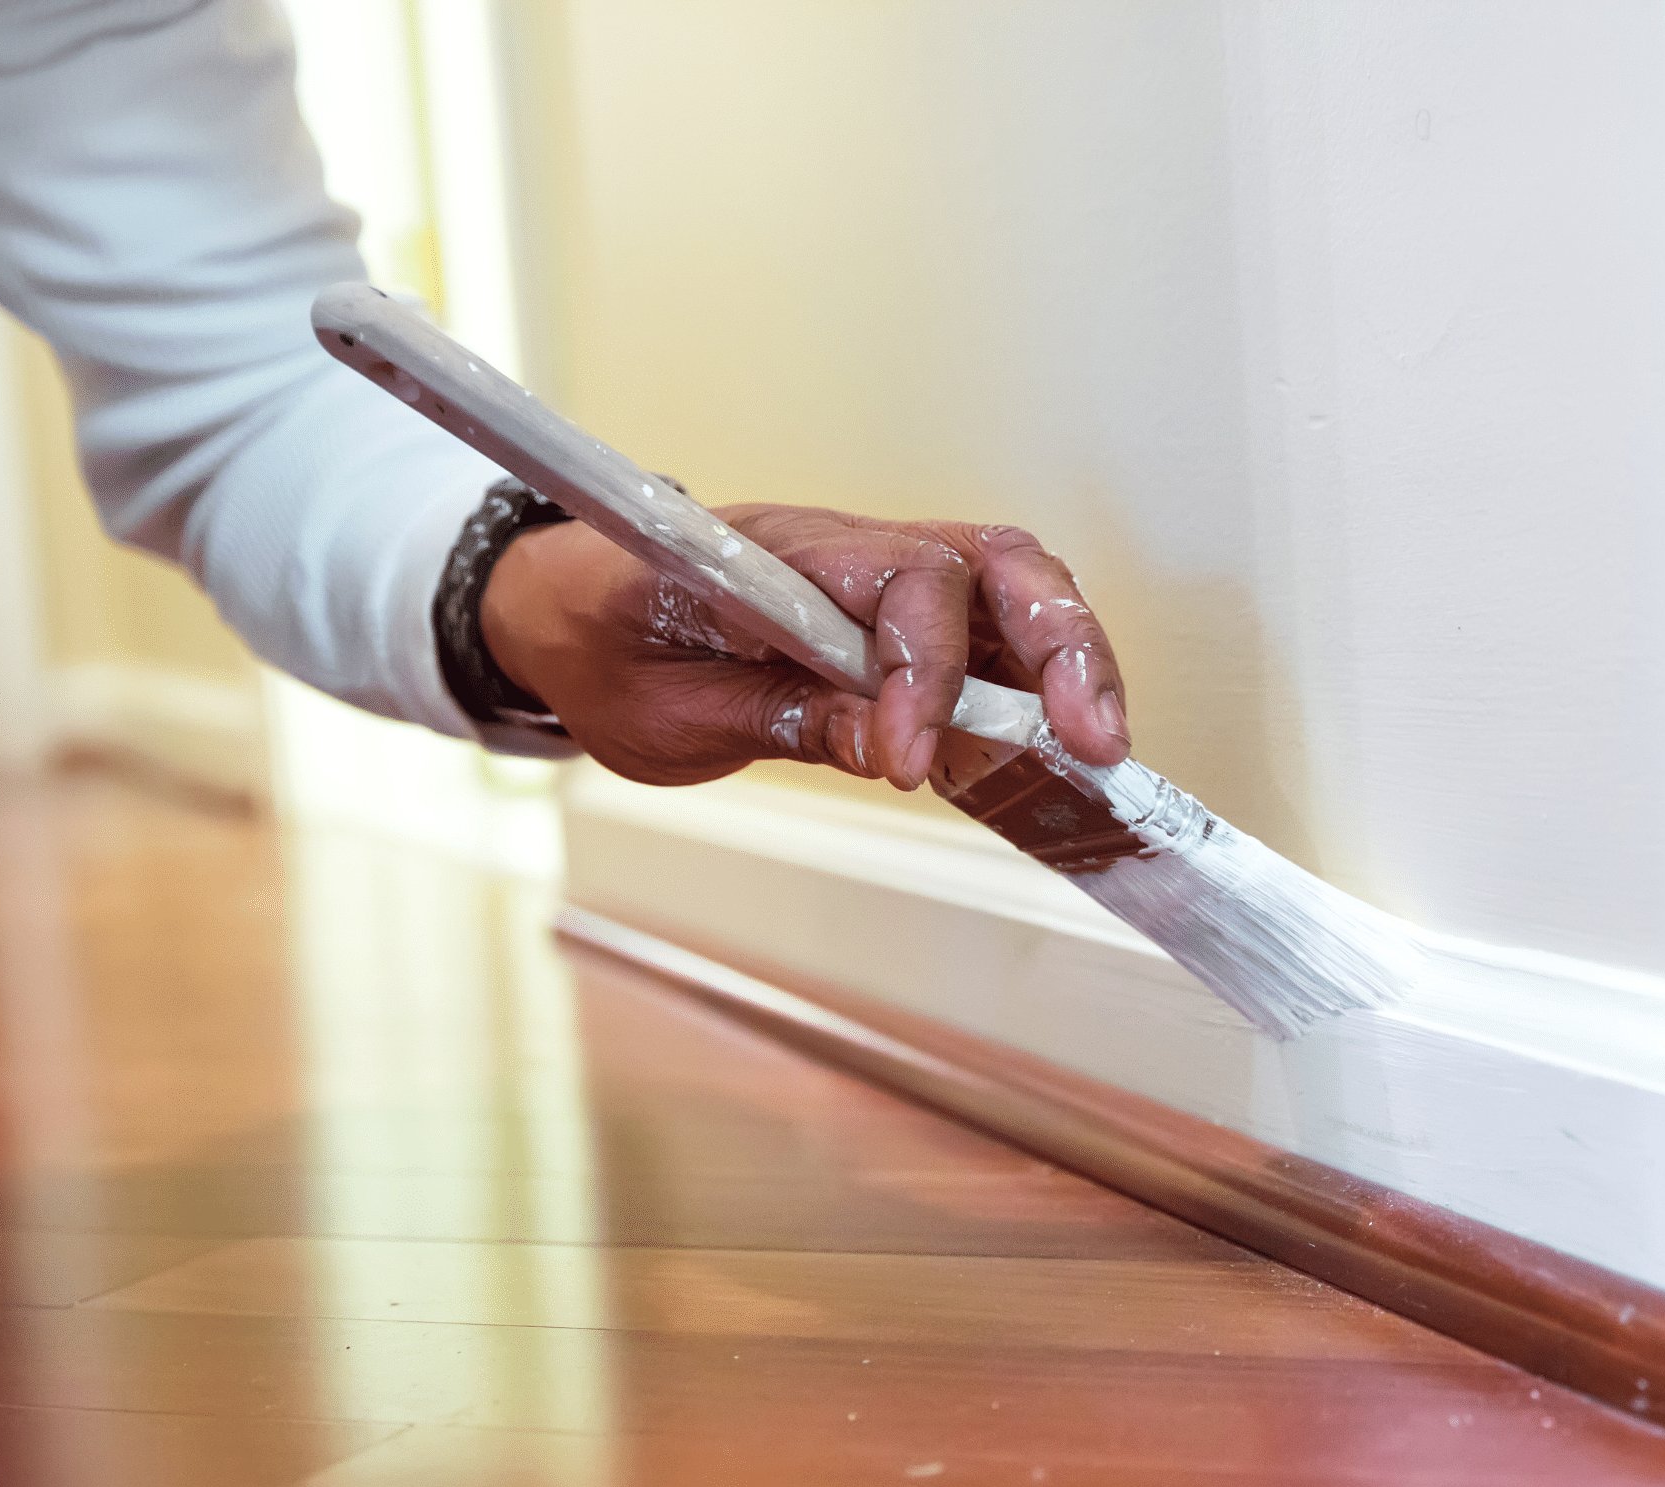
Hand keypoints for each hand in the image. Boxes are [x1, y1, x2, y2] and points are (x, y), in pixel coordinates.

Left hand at [479, 503, 1129, 788]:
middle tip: (1090, 740)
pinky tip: (1060, 740)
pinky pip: (994, 623)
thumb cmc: (604, 643)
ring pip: (1013, 582)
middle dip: (1059, 646)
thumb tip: (890, 745)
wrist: (566, 606)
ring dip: (1070, 658)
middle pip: (991, 559)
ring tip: (1098, 745)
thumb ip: (784, 719)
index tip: (913, 762)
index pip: (896, 582)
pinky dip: (1043, 677)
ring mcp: (880, 570)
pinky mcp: (901, 609)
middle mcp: (844, 546)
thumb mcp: (669, 713)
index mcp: (772, 557)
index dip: (926, 672)